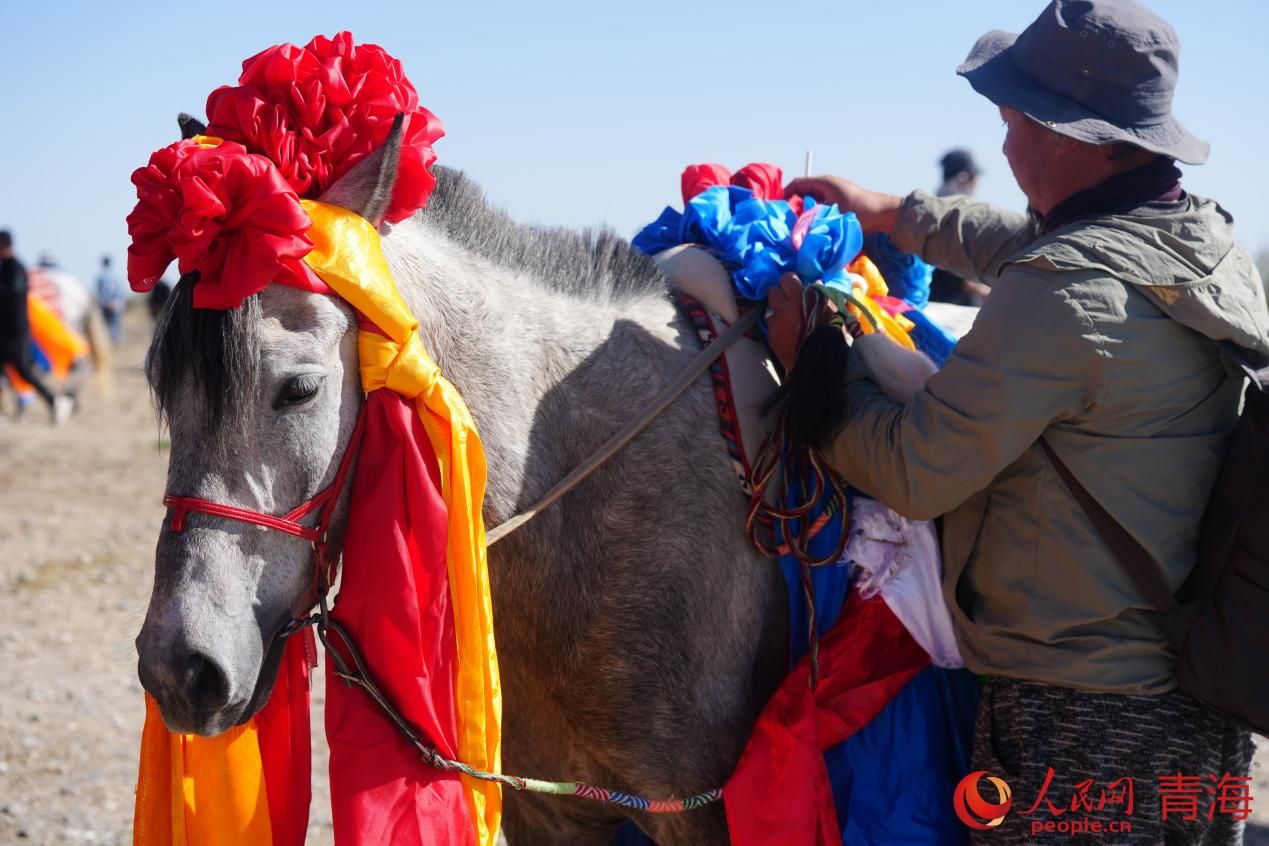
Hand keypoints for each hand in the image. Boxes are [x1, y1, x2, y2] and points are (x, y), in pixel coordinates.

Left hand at [765, 274, 838, 370]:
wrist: (821, 361)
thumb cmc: (832, 332)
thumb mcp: (832, 309)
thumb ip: (821, 294)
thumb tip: (815, 283)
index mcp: (800, 297)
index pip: (786, 278)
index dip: (790, 281)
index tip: (795, 285)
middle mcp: (783, 307)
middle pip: (773, 291)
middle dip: (780, 293)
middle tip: (788, 300)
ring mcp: (775, 323)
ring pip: (770, 309)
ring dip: (777, 311)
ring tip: (788, 318)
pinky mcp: (771, 337)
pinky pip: (771, 325)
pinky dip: (777, 326)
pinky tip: (787, 332)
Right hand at [784, 175, 902, 235]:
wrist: (886, 214)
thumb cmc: (862, 212)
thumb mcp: (834, 216)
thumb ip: (813, 221)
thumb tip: (795, 230)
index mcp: (824, 182)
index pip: (795, 184)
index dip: (785, 196)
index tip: (780, 212)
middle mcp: (827, 184)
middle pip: (801, 192)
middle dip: (794, 207)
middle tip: (790, 224)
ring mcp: (833, 192)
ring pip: (810, 200)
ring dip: (805, 212)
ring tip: (801, 227)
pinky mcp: (839, 200)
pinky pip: (820, 205)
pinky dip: (814, 213)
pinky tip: (815, 226)